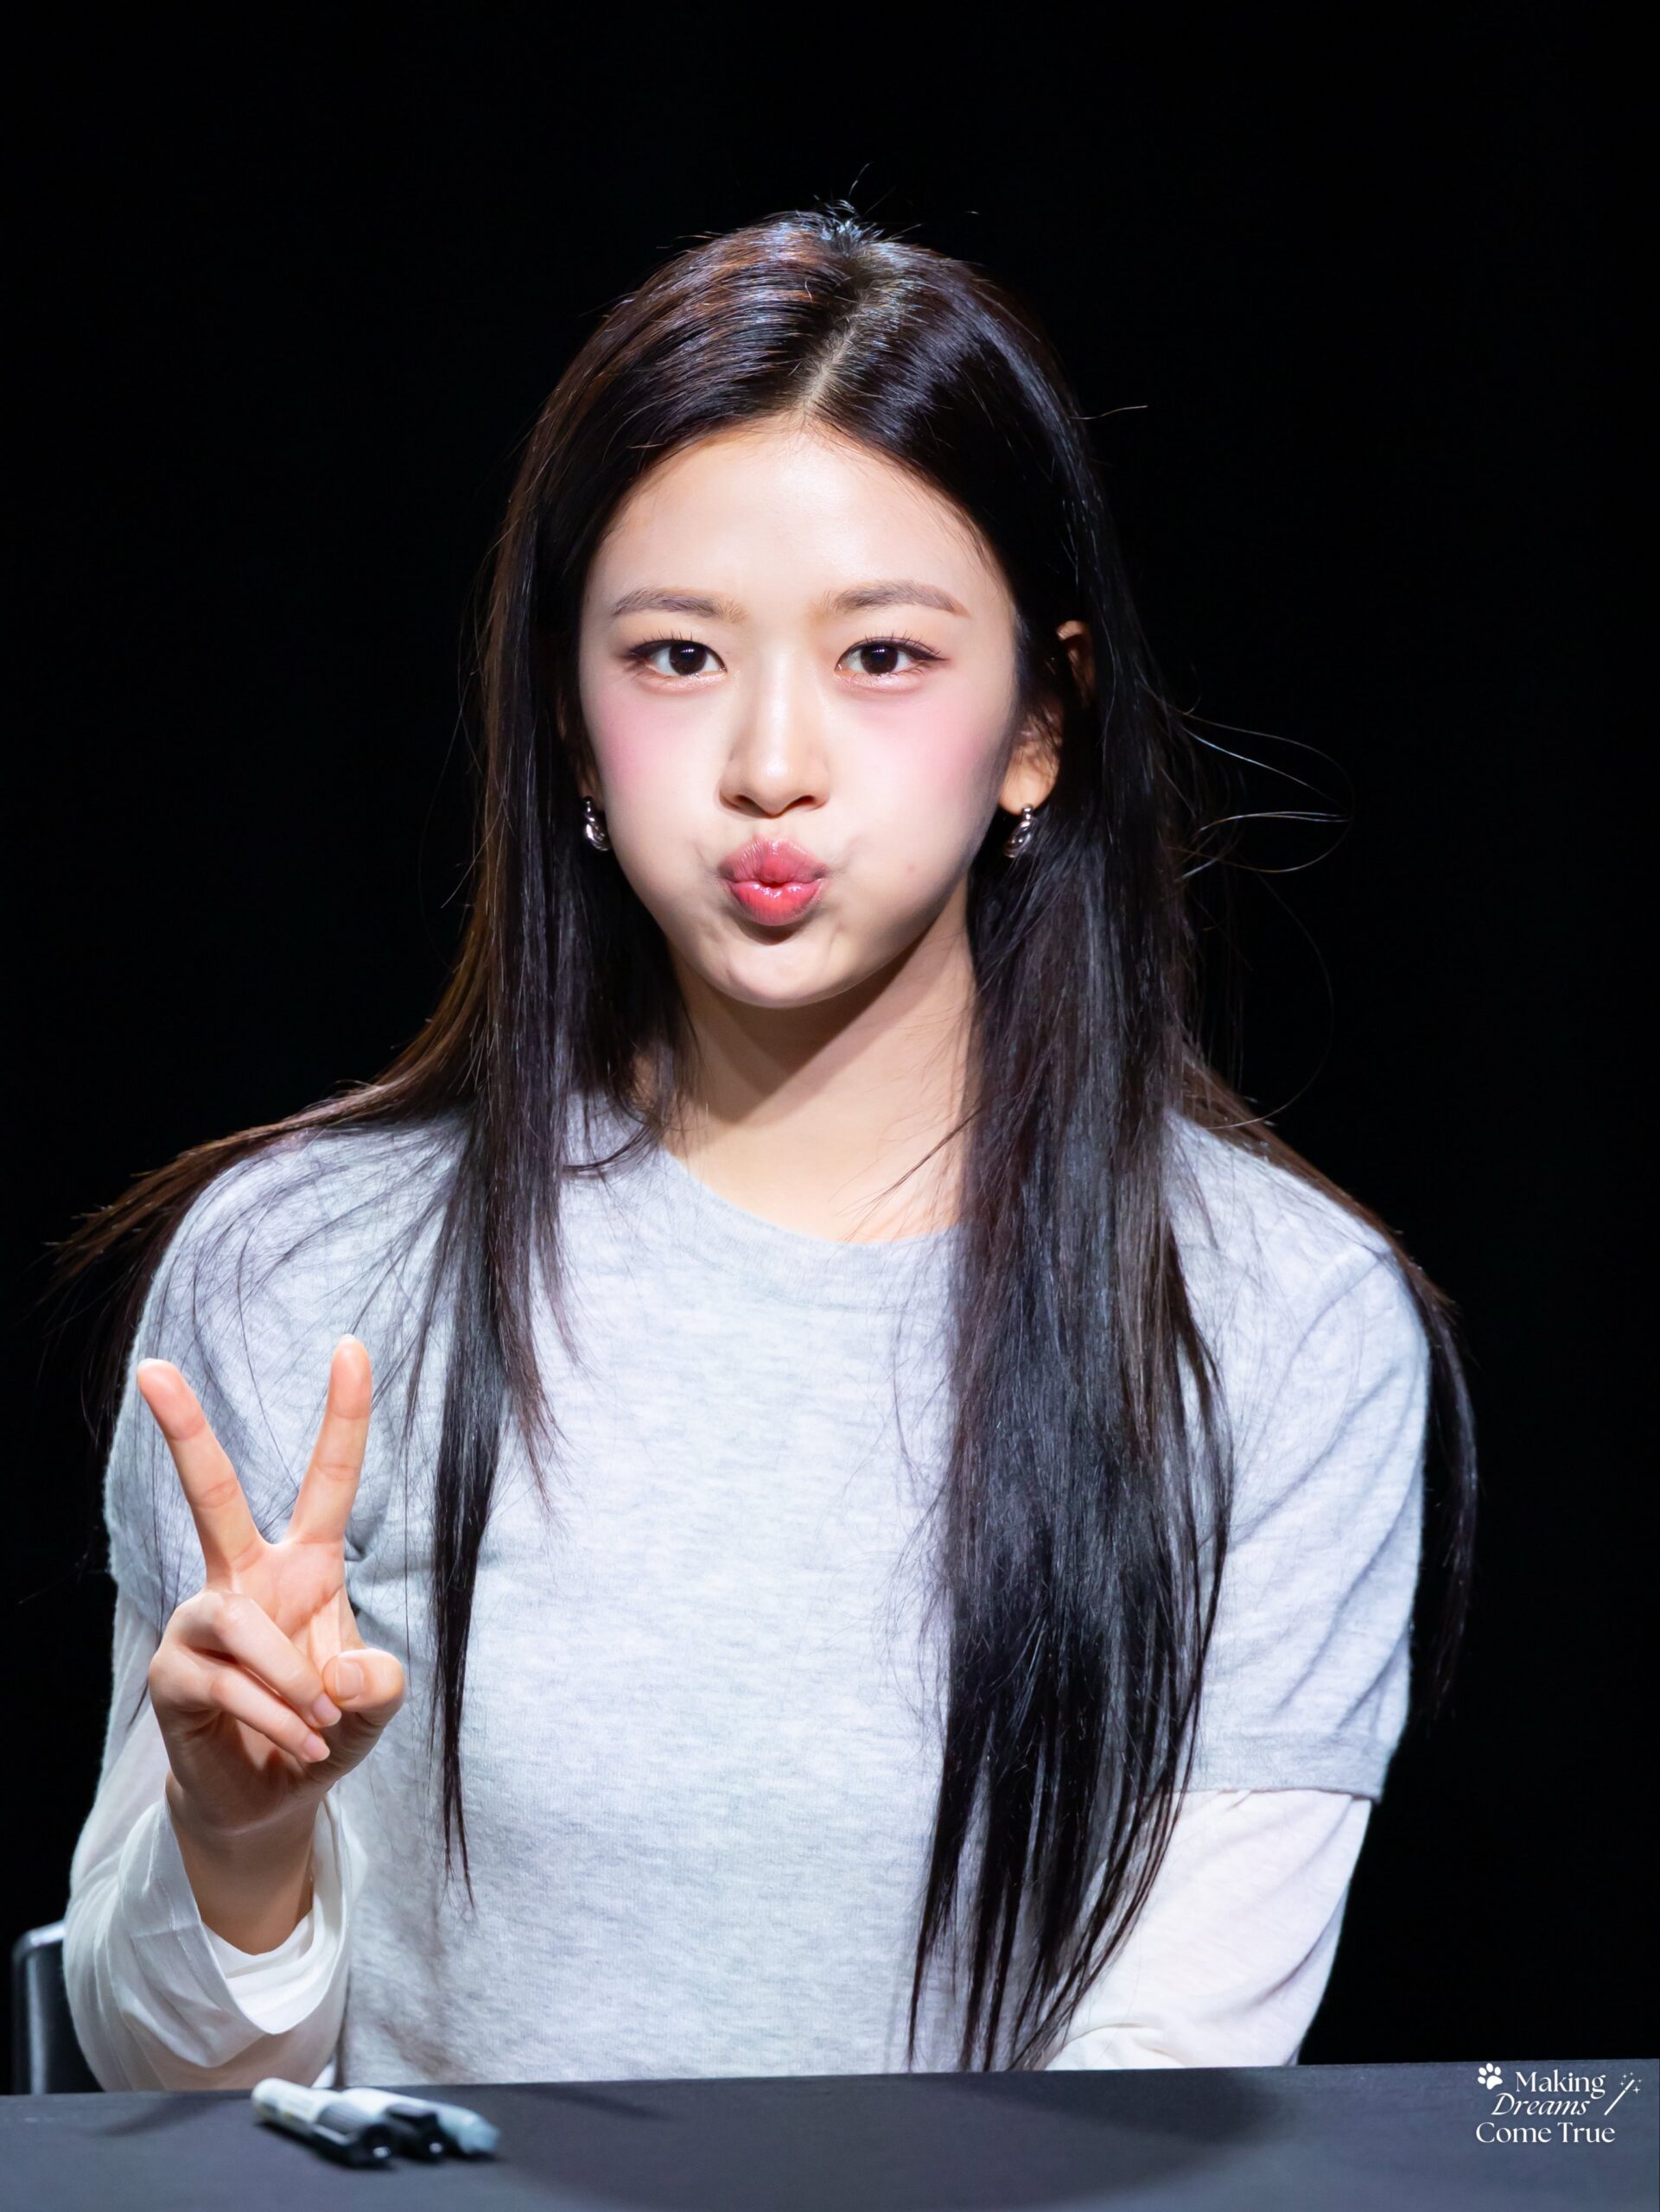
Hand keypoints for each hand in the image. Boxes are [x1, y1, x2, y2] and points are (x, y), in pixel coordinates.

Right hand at [137, 1336, 405, 1850]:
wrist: (270, 1800)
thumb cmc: (325, 1729)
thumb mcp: (377, 1707)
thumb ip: (382, 1685)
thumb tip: (340, 1672)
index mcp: (306, 1564)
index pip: (328, 1477)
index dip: (344, 1413)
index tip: (354, 1344)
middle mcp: (245, 1579)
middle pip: (211, 1494)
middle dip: (184, 1430)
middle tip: (152, 1367)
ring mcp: (202, 1623)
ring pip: (238, 1624)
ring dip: (290, 1681)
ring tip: (321, 1723)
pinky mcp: (172, 1674)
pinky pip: (225, 1684)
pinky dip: (273, 1717)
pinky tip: (304, 1743)